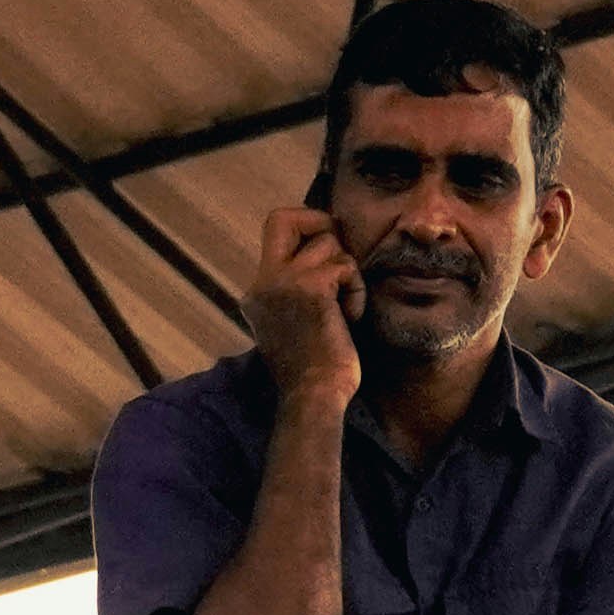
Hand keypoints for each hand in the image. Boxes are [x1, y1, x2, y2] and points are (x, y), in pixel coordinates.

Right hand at [248, 203, 363, 406]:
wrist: (312, 396)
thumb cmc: (313, 370)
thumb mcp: (291, 323)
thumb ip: (295, 291)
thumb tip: (324, 257)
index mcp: (257, 292)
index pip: (274, 232)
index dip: (305, 228)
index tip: (327, 251)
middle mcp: (263, 282)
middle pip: (283, 218)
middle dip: (319, 224)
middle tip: (339, 255)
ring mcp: (283, 282)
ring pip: (328, 243)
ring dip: (347, 271)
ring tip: (345, 306)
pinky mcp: (310, 288)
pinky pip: (345, 266)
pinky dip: (356, 289)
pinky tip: (350, 318)